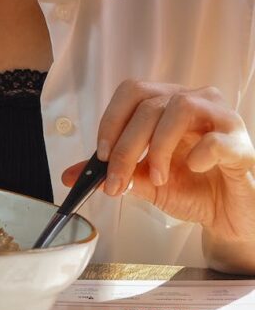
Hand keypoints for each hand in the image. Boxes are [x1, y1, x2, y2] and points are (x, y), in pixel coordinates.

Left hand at [62, 80, 254, 251]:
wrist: (230, 217)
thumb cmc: (192, 190)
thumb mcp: (145, 182)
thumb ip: (114, 172)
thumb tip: (71, 174)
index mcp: (168, 102)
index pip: (133, 91)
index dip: (112, 120)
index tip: (100, 155)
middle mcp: (195, 100)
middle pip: (150, 103)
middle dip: (126, 145)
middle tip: (117, 181)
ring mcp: (222, 118)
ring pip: (181, 108)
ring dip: (159, 146)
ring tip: (157, 177)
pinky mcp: (242, 144)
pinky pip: (216, 137)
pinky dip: (198, 154)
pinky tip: (193, 169)